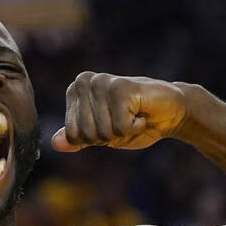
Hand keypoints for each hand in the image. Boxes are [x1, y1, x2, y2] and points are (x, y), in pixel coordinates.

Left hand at [51, 73, 187, 151]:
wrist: (171, 112)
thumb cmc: (134, 123)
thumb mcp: (101, 135)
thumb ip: (77, 139)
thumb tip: (54, 144)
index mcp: (75, 91)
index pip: (73, 135)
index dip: (96, 139)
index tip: (111, 124)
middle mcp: (83, 82)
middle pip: (86, 134)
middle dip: (109, 136)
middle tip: (125, 119)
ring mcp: (101, 82)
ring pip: (103, 132)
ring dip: (123, 130)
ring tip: (134, 114)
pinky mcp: (120, 87)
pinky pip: (120, 127)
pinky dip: (134, 127)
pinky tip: (141, 112)